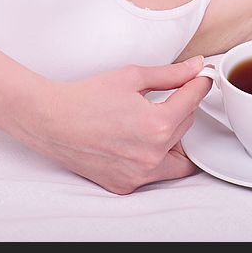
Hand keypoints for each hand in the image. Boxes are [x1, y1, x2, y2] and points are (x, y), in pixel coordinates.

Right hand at [19, 56, 211, 194]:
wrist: (51, 121)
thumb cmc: (86, 98)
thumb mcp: (132, 77)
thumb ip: (170, 74)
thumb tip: (195, 67)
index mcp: (157, 125)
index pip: (193, 101)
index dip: (198, 84)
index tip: (200, 78)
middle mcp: (152, 155)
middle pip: (186, 126)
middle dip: (181, 108)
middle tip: (167, 95)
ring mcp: (139, 174)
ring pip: (177, 156)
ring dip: (173, 138)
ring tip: (153, 121)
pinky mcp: (125, 185)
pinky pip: (155, 172)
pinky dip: (154, 157)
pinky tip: (137, 140)